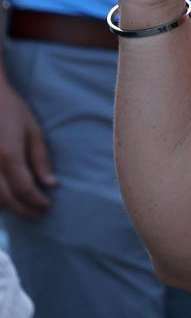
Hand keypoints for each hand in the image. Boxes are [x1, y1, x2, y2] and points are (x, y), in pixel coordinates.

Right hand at [0, 79, 54, 217]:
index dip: (36, 201)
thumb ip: (41, 158)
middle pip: (6, 198)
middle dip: (23, 209)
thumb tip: (51, 184)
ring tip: (23, 209)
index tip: (47, 206)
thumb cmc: (12, 111)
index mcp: (8, 154)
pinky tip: (6, 199)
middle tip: (37, 213)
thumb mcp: (33, 130)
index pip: (24, 188)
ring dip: (8, 207)